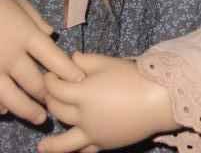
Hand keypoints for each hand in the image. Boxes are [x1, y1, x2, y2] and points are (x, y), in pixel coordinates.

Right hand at [0, 0, 83, 124]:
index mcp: (25, 35)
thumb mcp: (18, 2)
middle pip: (35, 82)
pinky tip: (5, 111)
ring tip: (39, 118)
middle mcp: (11, 55)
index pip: (53, 57)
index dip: (67, 70)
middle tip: (56, 105)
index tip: (79, 80)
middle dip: (48, 96)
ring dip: (27, 110)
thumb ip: (35, 19)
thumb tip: (51, 33)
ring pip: (12, 98)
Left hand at [38, 53, 176, 152]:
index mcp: (83, 93)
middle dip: (50, 101)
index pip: (57, 88)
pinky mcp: (105, 143)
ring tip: (42, 147)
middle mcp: (84, 117)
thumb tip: (71, 58)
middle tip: (50, 95)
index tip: (48, 74)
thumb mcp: (108, 62)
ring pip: (65, 141)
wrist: (158, 99)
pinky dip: (76, 152)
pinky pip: (85, 150)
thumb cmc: (134, 77)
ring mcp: (93, 133)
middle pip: (58, 110)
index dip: (49, 80)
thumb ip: (86, 60)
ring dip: (52, 143)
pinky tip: (71, 152)